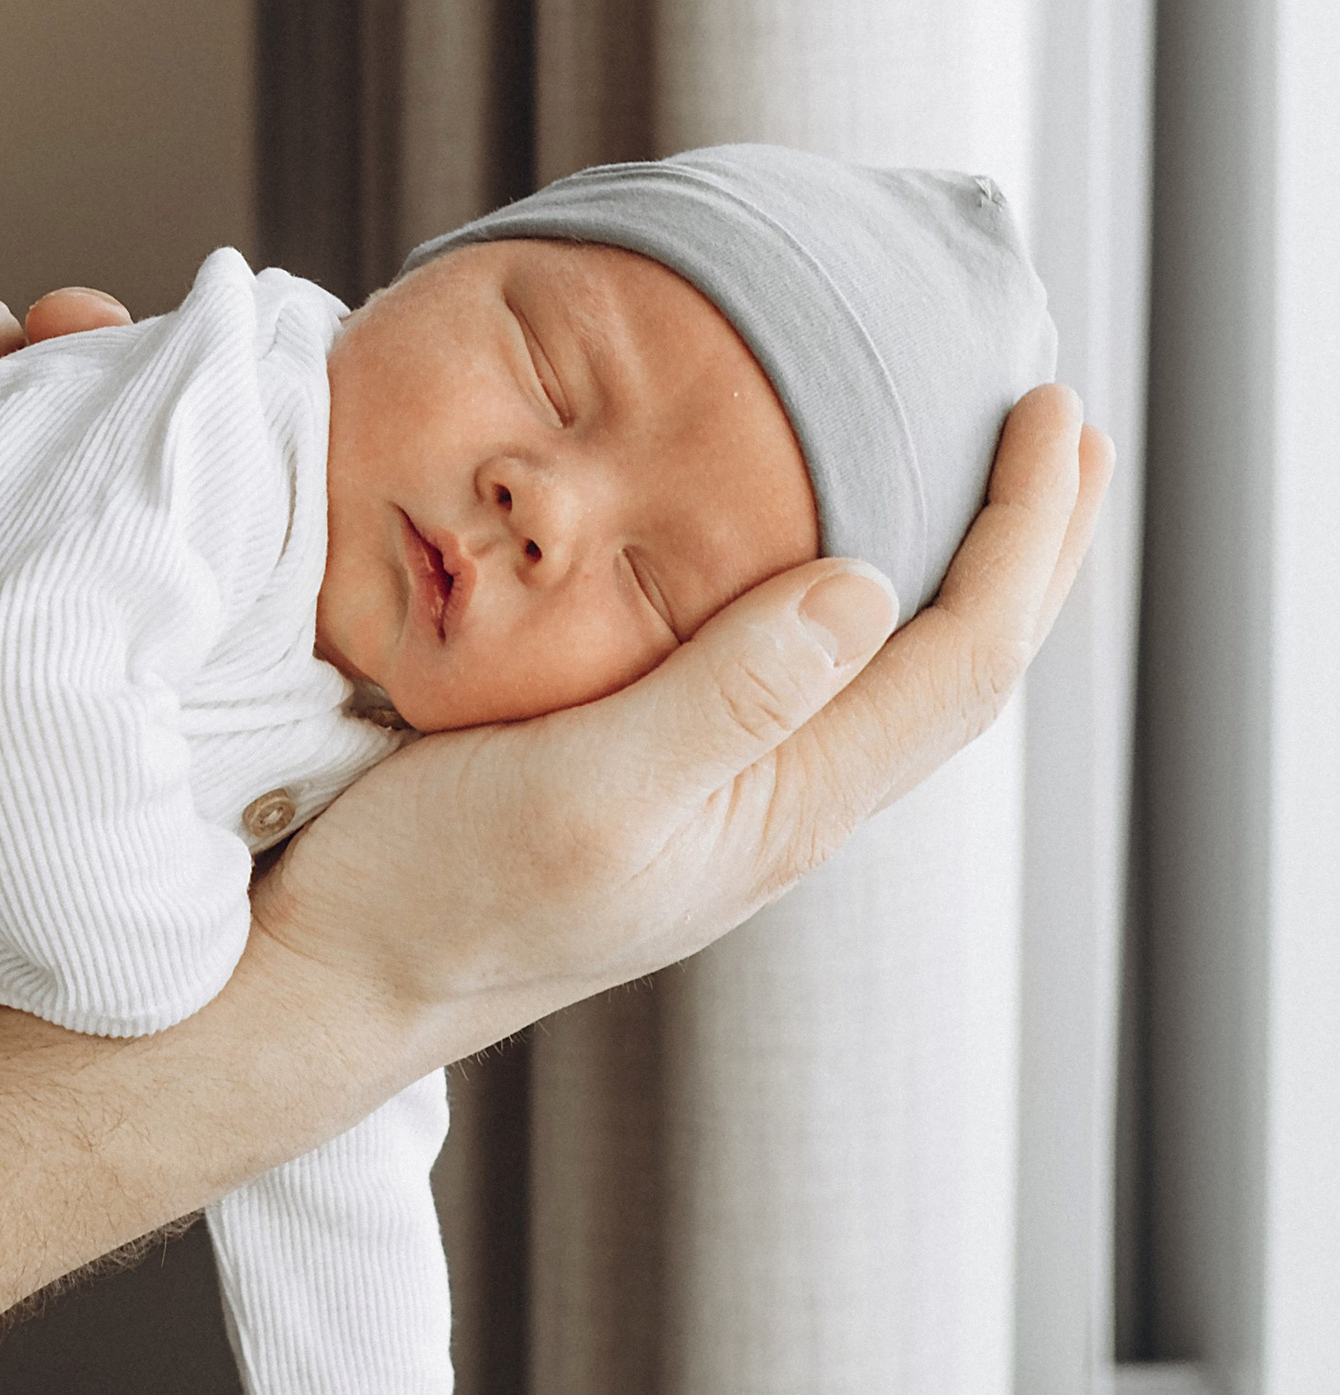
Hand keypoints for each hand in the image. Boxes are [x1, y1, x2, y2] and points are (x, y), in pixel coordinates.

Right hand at [254, 382, 1111, 1055]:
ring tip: (978, 482)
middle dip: (1029, 550)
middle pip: (955, 673)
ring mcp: (722, 806)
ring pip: (889, 680)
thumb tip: (867, 587)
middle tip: (1066, 427)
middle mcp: (775, 810)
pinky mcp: (660, 788)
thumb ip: (722, 697)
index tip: (1048, 411)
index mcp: (780, 808)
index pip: (960, 661)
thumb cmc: (431, 893)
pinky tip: (824, 568)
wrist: (327, 983)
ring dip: (955, 575)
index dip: (1024, 536)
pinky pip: (807, 685)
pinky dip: (858, 603)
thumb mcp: (579, 789)